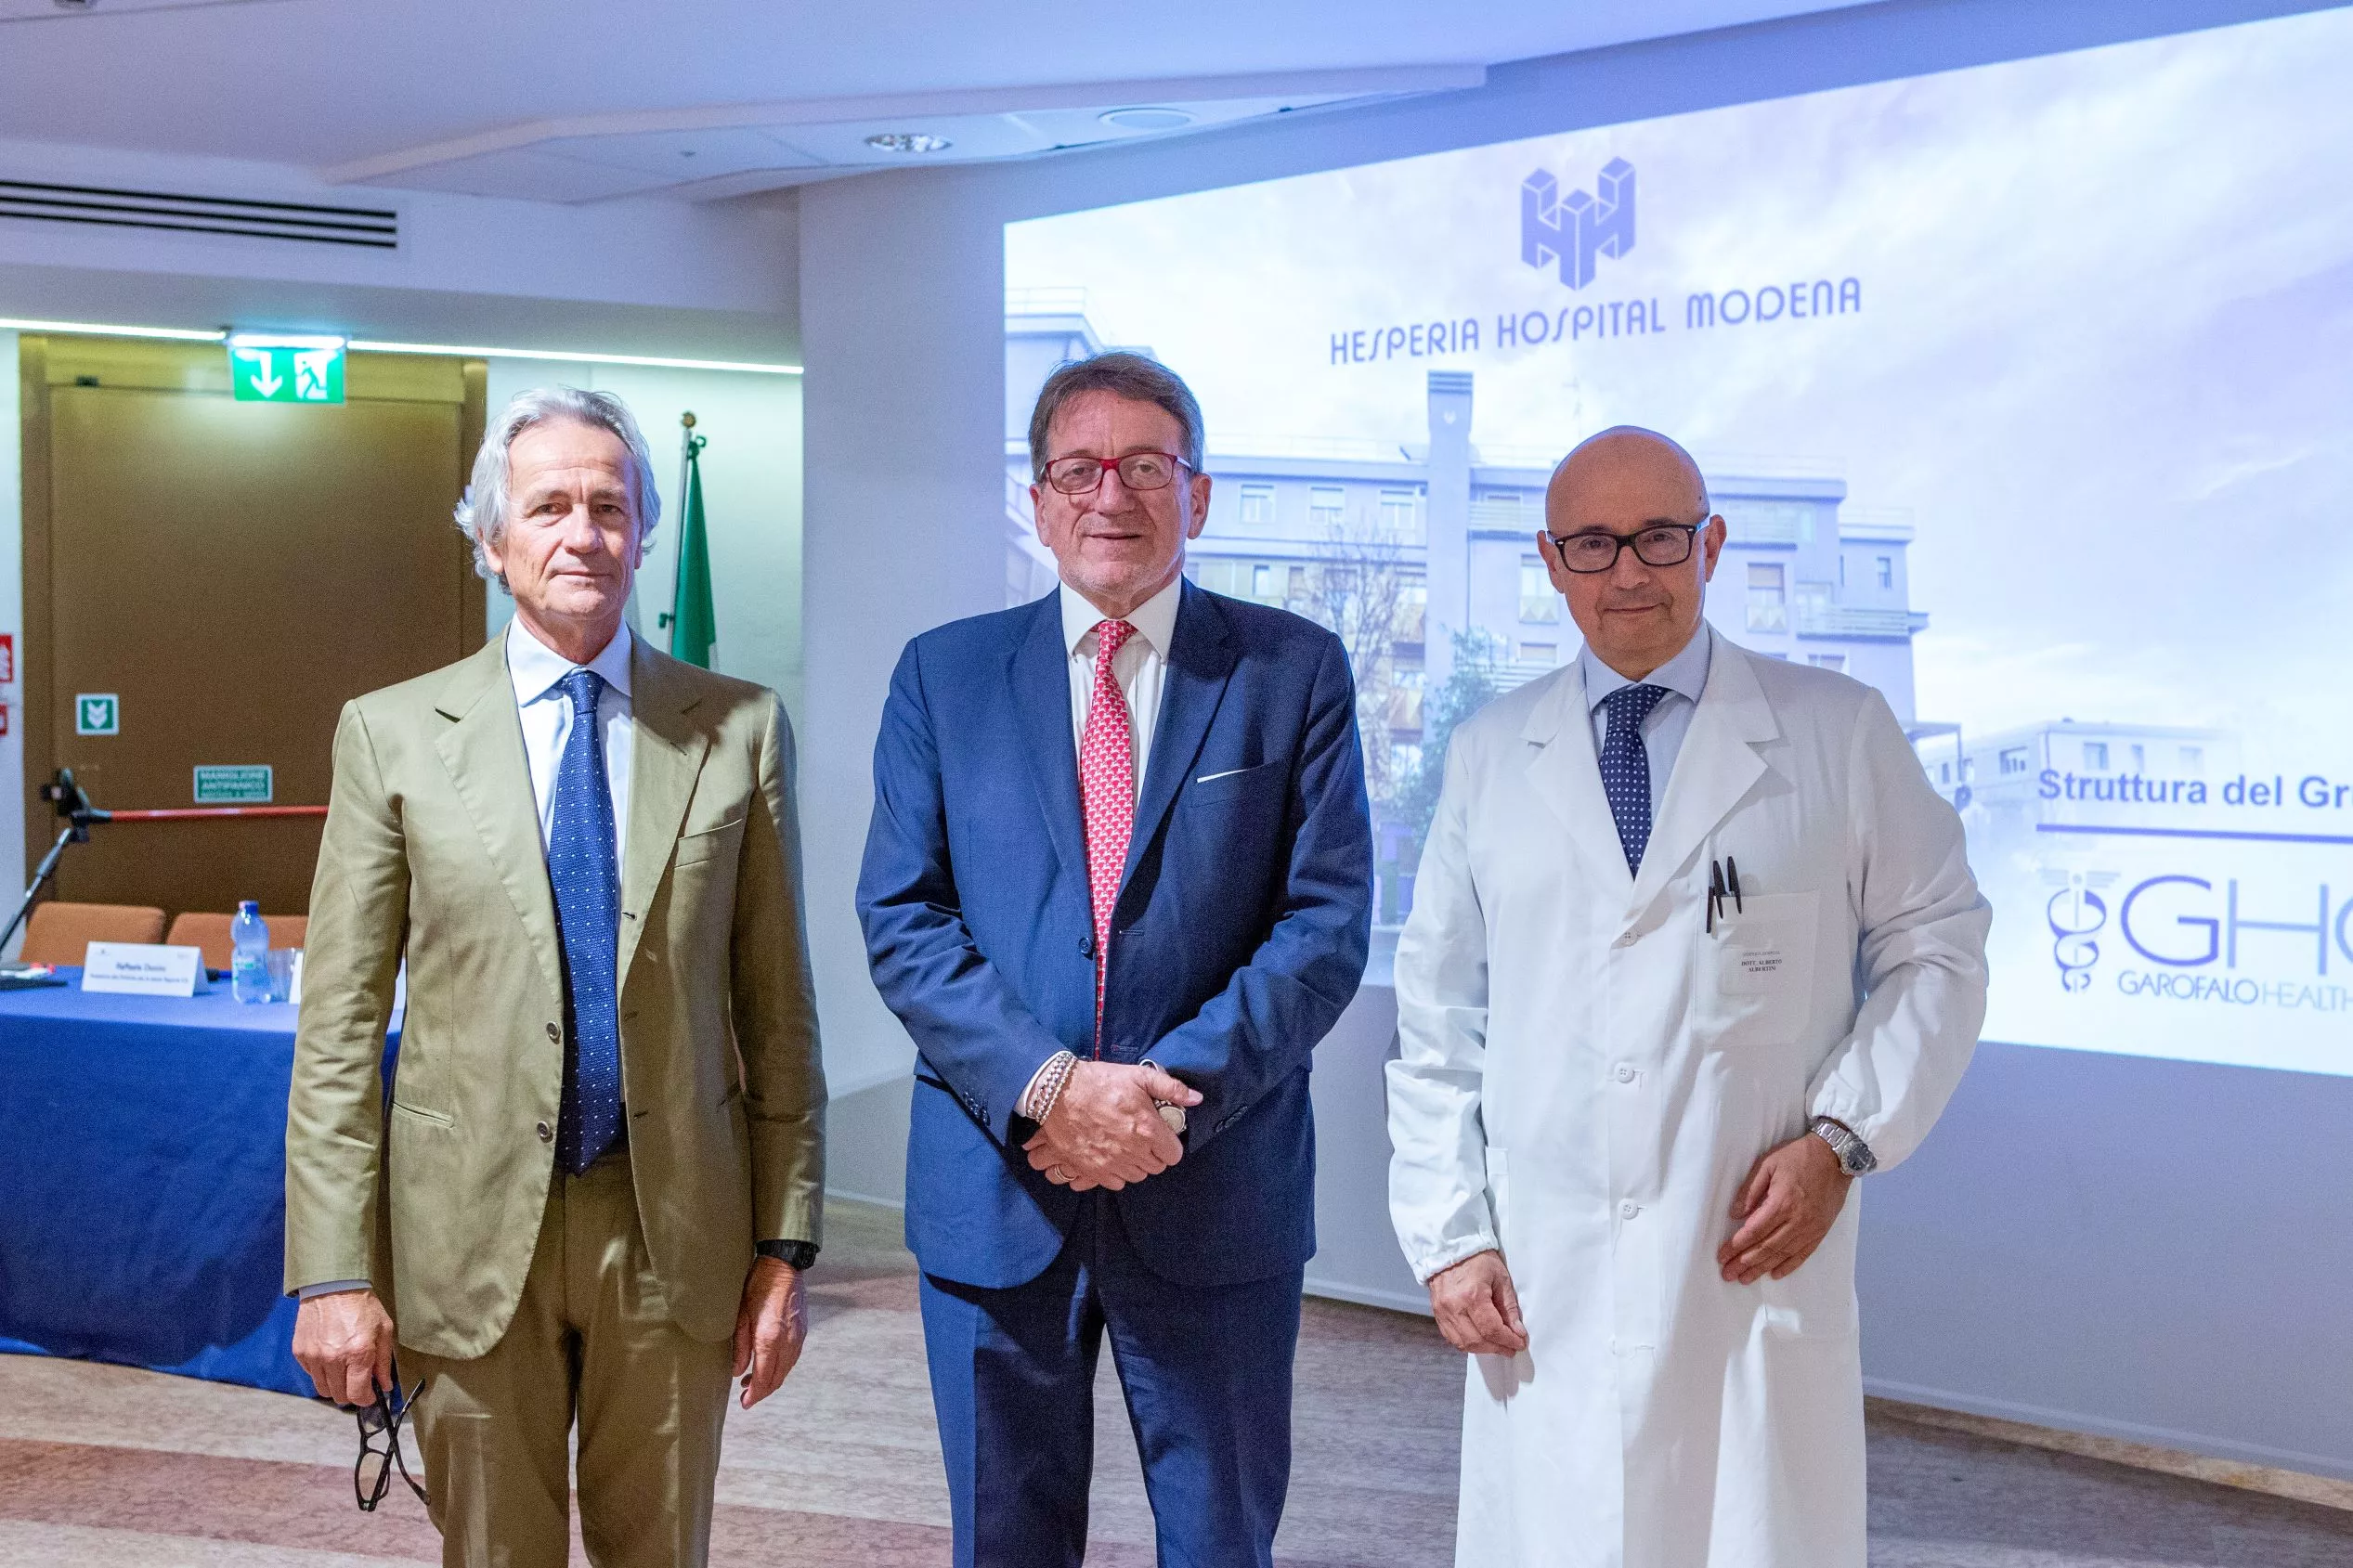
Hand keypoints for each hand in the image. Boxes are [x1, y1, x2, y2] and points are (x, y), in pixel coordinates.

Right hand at [292, 1287, 397, 1406]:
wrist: (332, 1285)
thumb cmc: (362, 1305)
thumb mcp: (383, 1330)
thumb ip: (384, 1361)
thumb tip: (384, 1385)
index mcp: (358, 1354)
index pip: (358, 1394)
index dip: (366, 1399)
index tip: (370, 1395)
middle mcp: (333, 1359)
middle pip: (339, 1396)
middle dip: (351, 1393)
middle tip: (358, 1381)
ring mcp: (314, 1357)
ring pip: (323, 1389)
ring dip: (335, 1385)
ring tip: (343, 1369)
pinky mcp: (300, 1352)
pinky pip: (311, 1374)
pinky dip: (321, 1372)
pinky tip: (329, 1357)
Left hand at [731, 1257, 807, 1409]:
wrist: (783, 1266)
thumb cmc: (757, 1287)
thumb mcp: (741, 1316)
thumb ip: (739, 1347)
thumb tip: (737, 1372)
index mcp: (769, 1339)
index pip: (763, 1378)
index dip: (754, 1394)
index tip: (744, 1403)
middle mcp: (787, 1342)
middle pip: (777, 1378)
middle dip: (762, 1391)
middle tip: (746, 1397)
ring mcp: (798, 1337)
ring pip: (786, 1370)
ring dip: (771, 1380)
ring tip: (752, 1381)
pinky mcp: (802, 1331)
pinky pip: (792, 1358)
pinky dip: (780, 1368)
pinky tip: (768, 1364)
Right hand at [1022, 1062, 1200, 1190]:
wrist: (1059, 1093)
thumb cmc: (1100, 1082)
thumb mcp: (1138, 1076)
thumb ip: (1171, 1088)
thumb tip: (1196, 1099)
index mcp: (1147, 1128)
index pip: (1174, 1155)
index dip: (1170, 1145)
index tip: (1161, 1135)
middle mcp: (1133, 1151)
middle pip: (1157, 1167)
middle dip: (1154, 1153)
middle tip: (1143, 1137)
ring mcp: (1112, 1163)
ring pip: (1138, 1176)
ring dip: (1137, 1164)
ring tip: (1127, 1146)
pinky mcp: (1093, 1170)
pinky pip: (1116, 1183)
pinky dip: (1117, 1172)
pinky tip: (1112, 1155)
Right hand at [1427, 1249, 1528, 1356]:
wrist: (1450, 1248)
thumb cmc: (1477, 1259)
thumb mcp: (1500, 1278)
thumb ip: (1509, 1307)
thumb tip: (1517, 1331)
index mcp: (1472, 1295)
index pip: (1492, 1329)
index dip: (1509, 1340)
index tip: (1520, 1343)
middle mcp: (1454, 1307)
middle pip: (1477, 1340)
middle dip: (1498, 1347)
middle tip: (1511, 1347)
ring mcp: (1443, 1312)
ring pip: (1463, 1344)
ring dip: (1483, 1348)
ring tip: (1497, 1345)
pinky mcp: (1437, 1314)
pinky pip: (1452, 1338)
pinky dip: (1467, 1343)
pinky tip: (1479, 1340)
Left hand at [1719, 1131, 1852, 1284]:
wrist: (1836, 1157)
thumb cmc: (1798, 1156)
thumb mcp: (1768, 1164)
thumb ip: (1750, 1190)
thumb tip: (1735, 1214)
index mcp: (1781, 1203)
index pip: (1754, 1231)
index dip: (1736, 1245)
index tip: (1722, 1256)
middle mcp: (1796, 1220)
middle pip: (1766, 1247)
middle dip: (1744, 1263)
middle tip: (1728, 1274)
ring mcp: (1810, 1228)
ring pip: (1783, 1254)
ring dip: (1762, 1268)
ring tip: (1745, 1279)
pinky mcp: (1821, 1231)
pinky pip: (1803, 1254)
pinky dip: (1789, 1266)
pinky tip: (1775, 1274)